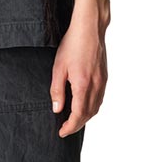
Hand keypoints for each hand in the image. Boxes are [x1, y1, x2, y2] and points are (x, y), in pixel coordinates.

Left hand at [51, 19, 106, 136]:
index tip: (61, 132)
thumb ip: (57, 90)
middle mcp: (95, 86)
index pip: (78, 115)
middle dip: (77, 125)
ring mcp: (102, 82)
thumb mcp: (58, 68)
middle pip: (88, 114)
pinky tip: (84, 106)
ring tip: (73, 120)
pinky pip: (100, 98)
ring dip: (85, 117)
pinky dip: (92, 108)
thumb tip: (57, 109)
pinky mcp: (104, 77)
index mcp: (82, 85)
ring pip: (96, 108)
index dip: (70, 127)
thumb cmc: (72, 45)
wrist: (90, 29)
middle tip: (65, 129)